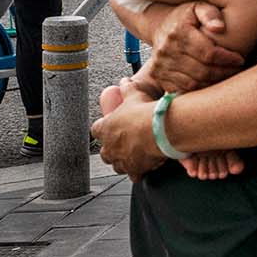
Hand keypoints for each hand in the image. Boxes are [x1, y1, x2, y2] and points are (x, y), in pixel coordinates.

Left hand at [95, 77, 243, 180]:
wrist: (160, 129)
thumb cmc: (144, 112)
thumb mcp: (134, 95)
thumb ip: (127, 88)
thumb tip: (124, 80)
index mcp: (104, 129)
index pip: (96, 131)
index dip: (105, 129)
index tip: (114, 127)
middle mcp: (108, 148)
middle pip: (105, 152)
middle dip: (114, 149)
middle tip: (127, 143)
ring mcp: (120, 160)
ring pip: (117, 165)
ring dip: (125, 161)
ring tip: (136, 155)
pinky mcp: (133, 170)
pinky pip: (133, 175)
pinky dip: (138, 171)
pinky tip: (146, 165)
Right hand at [140, 2, 244, 93]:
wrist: (160, 26)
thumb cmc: (186, 17)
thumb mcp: (198, 6)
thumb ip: (210, 14)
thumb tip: (220, 27)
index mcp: (178, 32)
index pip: (208, 53)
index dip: (227, 59)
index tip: (240, 59)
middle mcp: (166, 51)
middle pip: (202, 71)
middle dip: (224, 73)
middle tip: (237, 70)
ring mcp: (160, 66)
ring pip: (193, 83)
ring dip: (214, 83)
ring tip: (227, 75)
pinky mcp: (159, 77)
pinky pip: (182, 90)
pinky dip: (199, 89)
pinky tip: (211, 82)